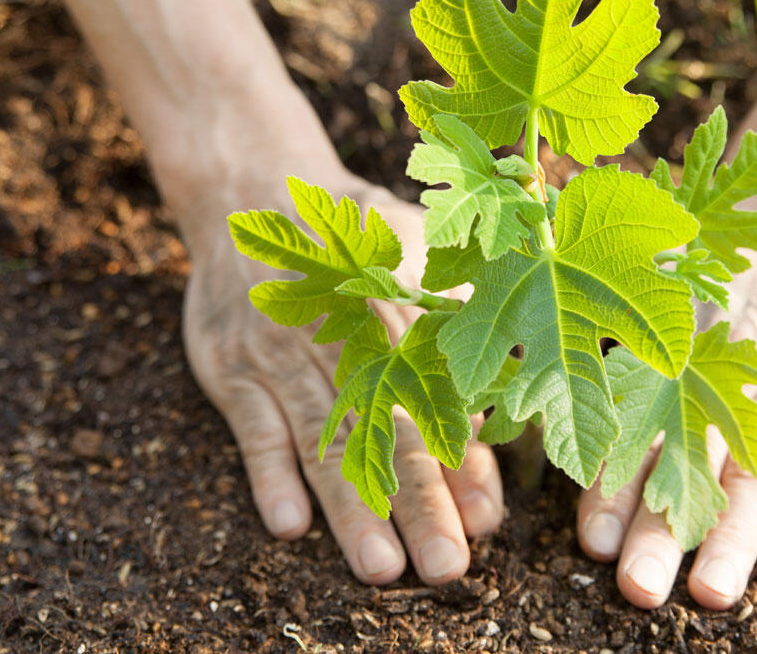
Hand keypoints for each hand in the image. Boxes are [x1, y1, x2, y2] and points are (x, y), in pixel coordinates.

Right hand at [175, 154, 503, 585]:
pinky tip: (289, 524)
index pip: (440, 405)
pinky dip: (269, 474)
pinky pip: (253, 427)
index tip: (488, 518)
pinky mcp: (235, 369)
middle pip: (389, 435)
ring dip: (352, 508)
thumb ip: (462, 308)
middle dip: (421, 506)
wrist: (253, 189)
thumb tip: (521, 360)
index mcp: (402, 323)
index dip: (464, 463)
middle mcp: (349, 346)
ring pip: (327, 442)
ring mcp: (287, 359)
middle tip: (448, 567)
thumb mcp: (418, 250)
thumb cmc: (356, 234)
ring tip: (380, 567)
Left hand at [576, 176, 756, 608]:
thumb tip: (533, 389)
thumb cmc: (712, 271)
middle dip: (660, 533)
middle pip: (687, 470)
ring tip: (713, 595)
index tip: (590, 543)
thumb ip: (605, 349)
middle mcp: (717, 388)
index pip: (632, 439)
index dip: (611, 491)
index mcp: (668, 368)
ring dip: (734, 538)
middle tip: (636, 590)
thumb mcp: (652, 296)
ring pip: (755, 478)